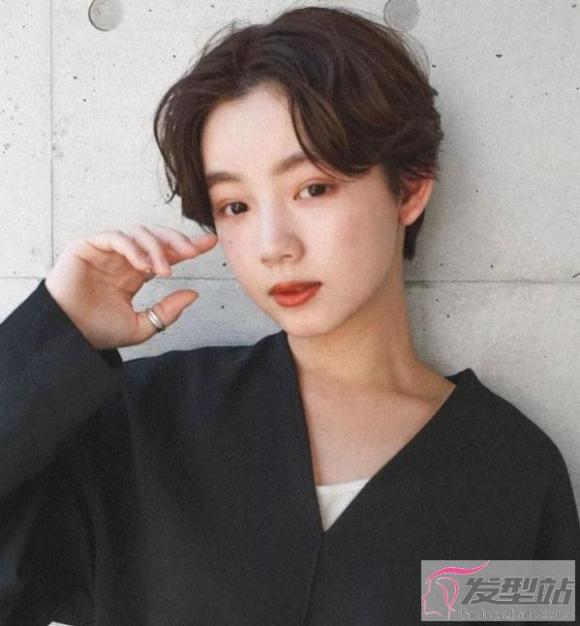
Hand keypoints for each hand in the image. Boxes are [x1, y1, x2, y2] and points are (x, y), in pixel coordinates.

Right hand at [44, 224, 218, 349]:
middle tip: (194, 251)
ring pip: (139, 234)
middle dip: (178, 240)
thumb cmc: (98, 332)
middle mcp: (122, 259)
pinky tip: (144, 266)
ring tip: (164, 272)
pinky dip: (133, 248)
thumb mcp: (142, 326)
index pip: (165, 253)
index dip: (188, 246)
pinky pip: (116, 237)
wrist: (69, 337)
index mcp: (134, 274)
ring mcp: (105, 252)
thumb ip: (167, 311)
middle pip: (156, 237)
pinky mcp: (87, 247)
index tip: (210, 243)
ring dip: (157, 249)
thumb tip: (194, 294)